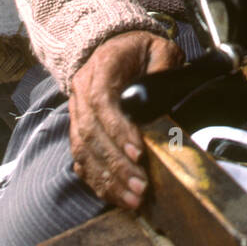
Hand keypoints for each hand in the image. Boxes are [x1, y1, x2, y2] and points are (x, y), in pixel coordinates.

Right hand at [69, 30, 182, 210]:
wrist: (110, 46)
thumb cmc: (137, 50)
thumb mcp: (158, 48)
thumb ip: (164, 67)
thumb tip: (170, 89)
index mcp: (100, 69)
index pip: (102, 103)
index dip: (118, 130)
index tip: (139, 153)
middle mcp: (81, 92)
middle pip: (91, 134)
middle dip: (116, 165)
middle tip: (140, 187)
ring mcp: (76, 112)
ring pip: (83, 151)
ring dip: (107, 179)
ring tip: (132, 199)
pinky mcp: (78, 130)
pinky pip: (81, 159)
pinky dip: (96, 180)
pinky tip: (114, 195)